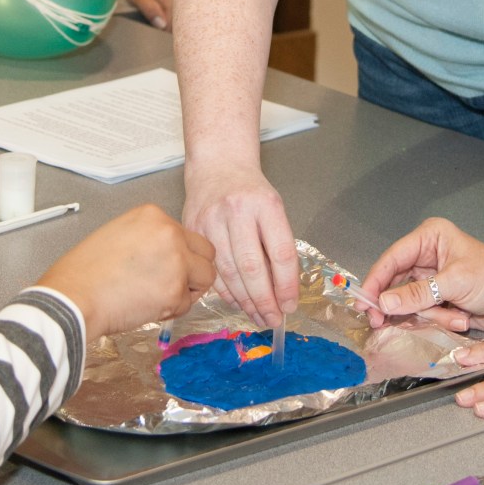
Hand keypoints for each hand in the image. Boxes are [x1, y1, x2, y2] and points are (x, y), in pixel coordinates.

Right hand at [38, 203, 216, 336]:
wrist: (74, 297)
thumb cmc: (86, 272)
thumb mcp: (119, 234)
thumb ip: (150, 237)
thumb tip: (171, 252)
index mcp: (152, 215)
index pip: (187, 234)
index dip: (180, 254)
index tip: (167, 265)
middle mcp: (168, 232)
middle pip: (206, 252)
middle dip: (194, 270)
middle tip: (173, 282)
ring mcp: (175, 260)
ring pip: (204, 278)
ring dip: (188, 290)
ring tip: (159, 294)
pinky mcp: (175, 290)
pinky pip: (187, 303)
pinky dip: (172, 310)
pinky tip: (147, 305)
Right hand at [181, 163, 298, 327]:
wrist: (217, 164)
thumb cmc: (251, 191)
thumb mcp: (273, 209)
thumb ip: (277, 246)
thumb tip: (282, 292)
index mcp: (265, 204)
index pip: (280, 252)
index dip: (286, 284)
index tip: (291, 305)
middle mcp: (237, 211)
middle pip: (251, 266)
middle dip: (264, 300)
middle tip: (273, 319)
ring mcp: (211, 220)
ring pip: (228, 272)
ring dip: (245, 300)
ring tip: (257, 316)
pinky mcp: (192, 229)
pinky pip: (210, 269)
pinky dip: (225, 290)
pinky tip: (237, 301)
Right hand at [360, 218, 483, 333]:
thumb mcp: (456, 282)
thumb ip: (418, 294)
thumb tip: (383, 303)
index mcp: (428, 239)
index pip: (391, 260)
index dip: (375, 282)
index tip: (363, 304)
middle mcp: (426, 258)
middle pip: (394, 285)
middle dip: (399, 306)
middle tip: (383, 324)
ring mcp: (432, 282)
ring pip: (409, 304)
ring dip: (430, 316)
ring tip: (457, 316)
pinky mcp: (439, 301)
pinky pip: (424, 315)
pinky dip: (439, 321)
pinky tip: (462, 318)